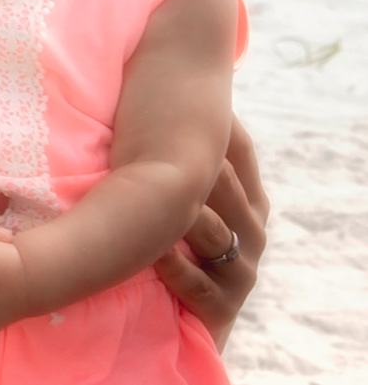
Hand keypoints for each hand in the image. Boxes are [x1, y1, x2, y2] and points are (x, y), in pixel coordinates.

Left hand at [154, 116, 268, 348]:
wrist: (180, 312)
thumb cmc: (172, 233)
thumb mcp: (181, 186)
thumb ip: (183, 143)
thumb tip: (165, 87)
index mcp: (247, 195)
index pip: (236, 148)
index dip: (208, 124)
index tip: (168, 99)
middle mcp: (252, 228)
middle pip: (222, 182)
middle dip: (188, 165)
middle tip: (149, 144)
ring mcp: (242, 267)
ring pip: (211, 230)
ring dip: (180, 216)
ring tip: (150, 198)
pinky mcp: (224, 305)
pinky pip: (196, 282)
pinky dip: (173, 266)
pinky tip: (152, 253)